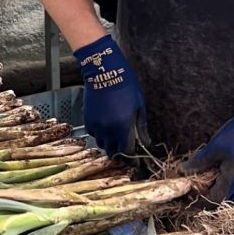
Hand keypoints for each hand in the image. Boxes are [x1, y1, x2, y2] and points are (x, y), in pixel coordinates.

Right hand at [74, 35, 146, 157]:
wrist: (104, 71)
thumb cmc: (126, 85)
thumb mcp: (139, 106)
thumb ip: (141, 127)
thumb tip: (145, 142)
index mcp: (123, 127)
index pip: (127, 152)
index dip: (132, 160)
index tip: (135, 162)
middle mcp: (108, 130)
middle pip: (113, 151)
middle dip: (120, 153)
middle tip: (125, 149)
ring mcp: (96, 126)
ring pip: (102, 144)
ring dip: (109, 143)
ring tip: (115, 136)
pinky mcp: (88, 121)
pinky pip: (94, 134)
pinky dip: (100, 134)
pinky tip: (106, 126)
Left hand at [180, 92, 233, 200]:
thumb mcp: (213, 148)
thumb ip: (198, 163)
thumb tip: (181, 171)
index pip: (213, 201)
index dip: (198, 201)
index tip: (186, 196)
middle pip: (220, 199)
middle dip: (204, 195)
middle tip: (190, 186)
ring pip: (226, 193)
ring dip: (213, 189)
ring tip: (200, 178)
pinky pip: (232, 186)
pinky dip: (221, 183)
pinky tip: (213, 172)